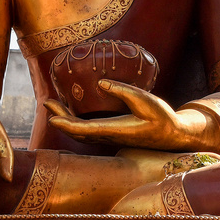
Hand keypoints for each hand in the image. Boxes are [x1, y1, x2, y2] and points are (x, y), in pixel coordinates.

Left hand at [45, 80, 217, 151]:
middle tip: (47, 102)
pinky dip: (74, 121)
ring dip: (65, 119)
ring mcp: (109, 137)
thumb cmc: (161, 117)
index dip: (66, 124)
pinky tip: (72, 109)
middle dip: (60, 118)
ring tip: (53, 104)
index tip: (51, 117)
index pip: (84, 130)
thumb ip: (124, 91)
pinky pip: (87, 130)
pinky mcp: (112, 134)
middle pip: (77, 133)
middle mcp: (109, 136)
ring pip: (80, 133)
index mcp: (115, 130)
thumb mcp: (146, 100)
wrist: (172, 135)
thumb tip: (101, 82)